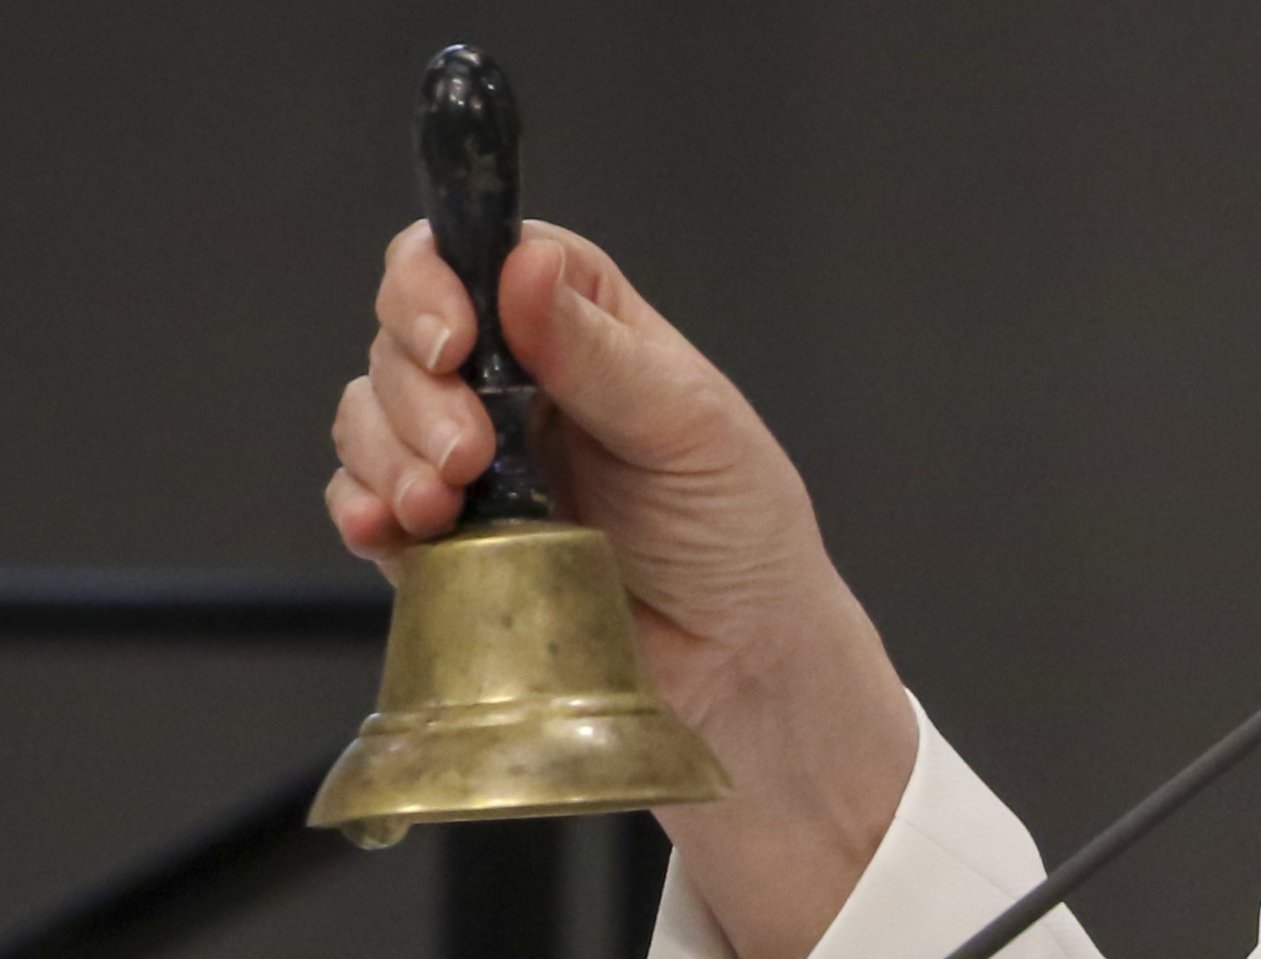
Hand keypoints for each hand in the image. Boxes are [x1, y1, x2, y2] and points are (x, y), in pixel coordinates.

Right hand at [327, 219, 916, 958]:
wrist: (733, 664)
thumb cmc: (737, 531)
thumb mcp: (688, 426)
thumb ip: (599, 353)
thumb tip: (525, 263)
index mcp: (579, 326)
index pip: (474, 259)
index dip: (438, 281)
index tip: (455, 340)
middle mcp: (514, 385)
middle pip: (405, 338)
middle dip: (418, 390)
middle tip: (472, 454)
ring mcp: (472, 461)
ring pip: (372, 416)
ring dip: (388, 452)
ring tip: (443, 505)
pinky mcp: (445, 539)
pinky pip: (367, 502)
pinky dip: (361, 506)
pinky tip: (388, 528)